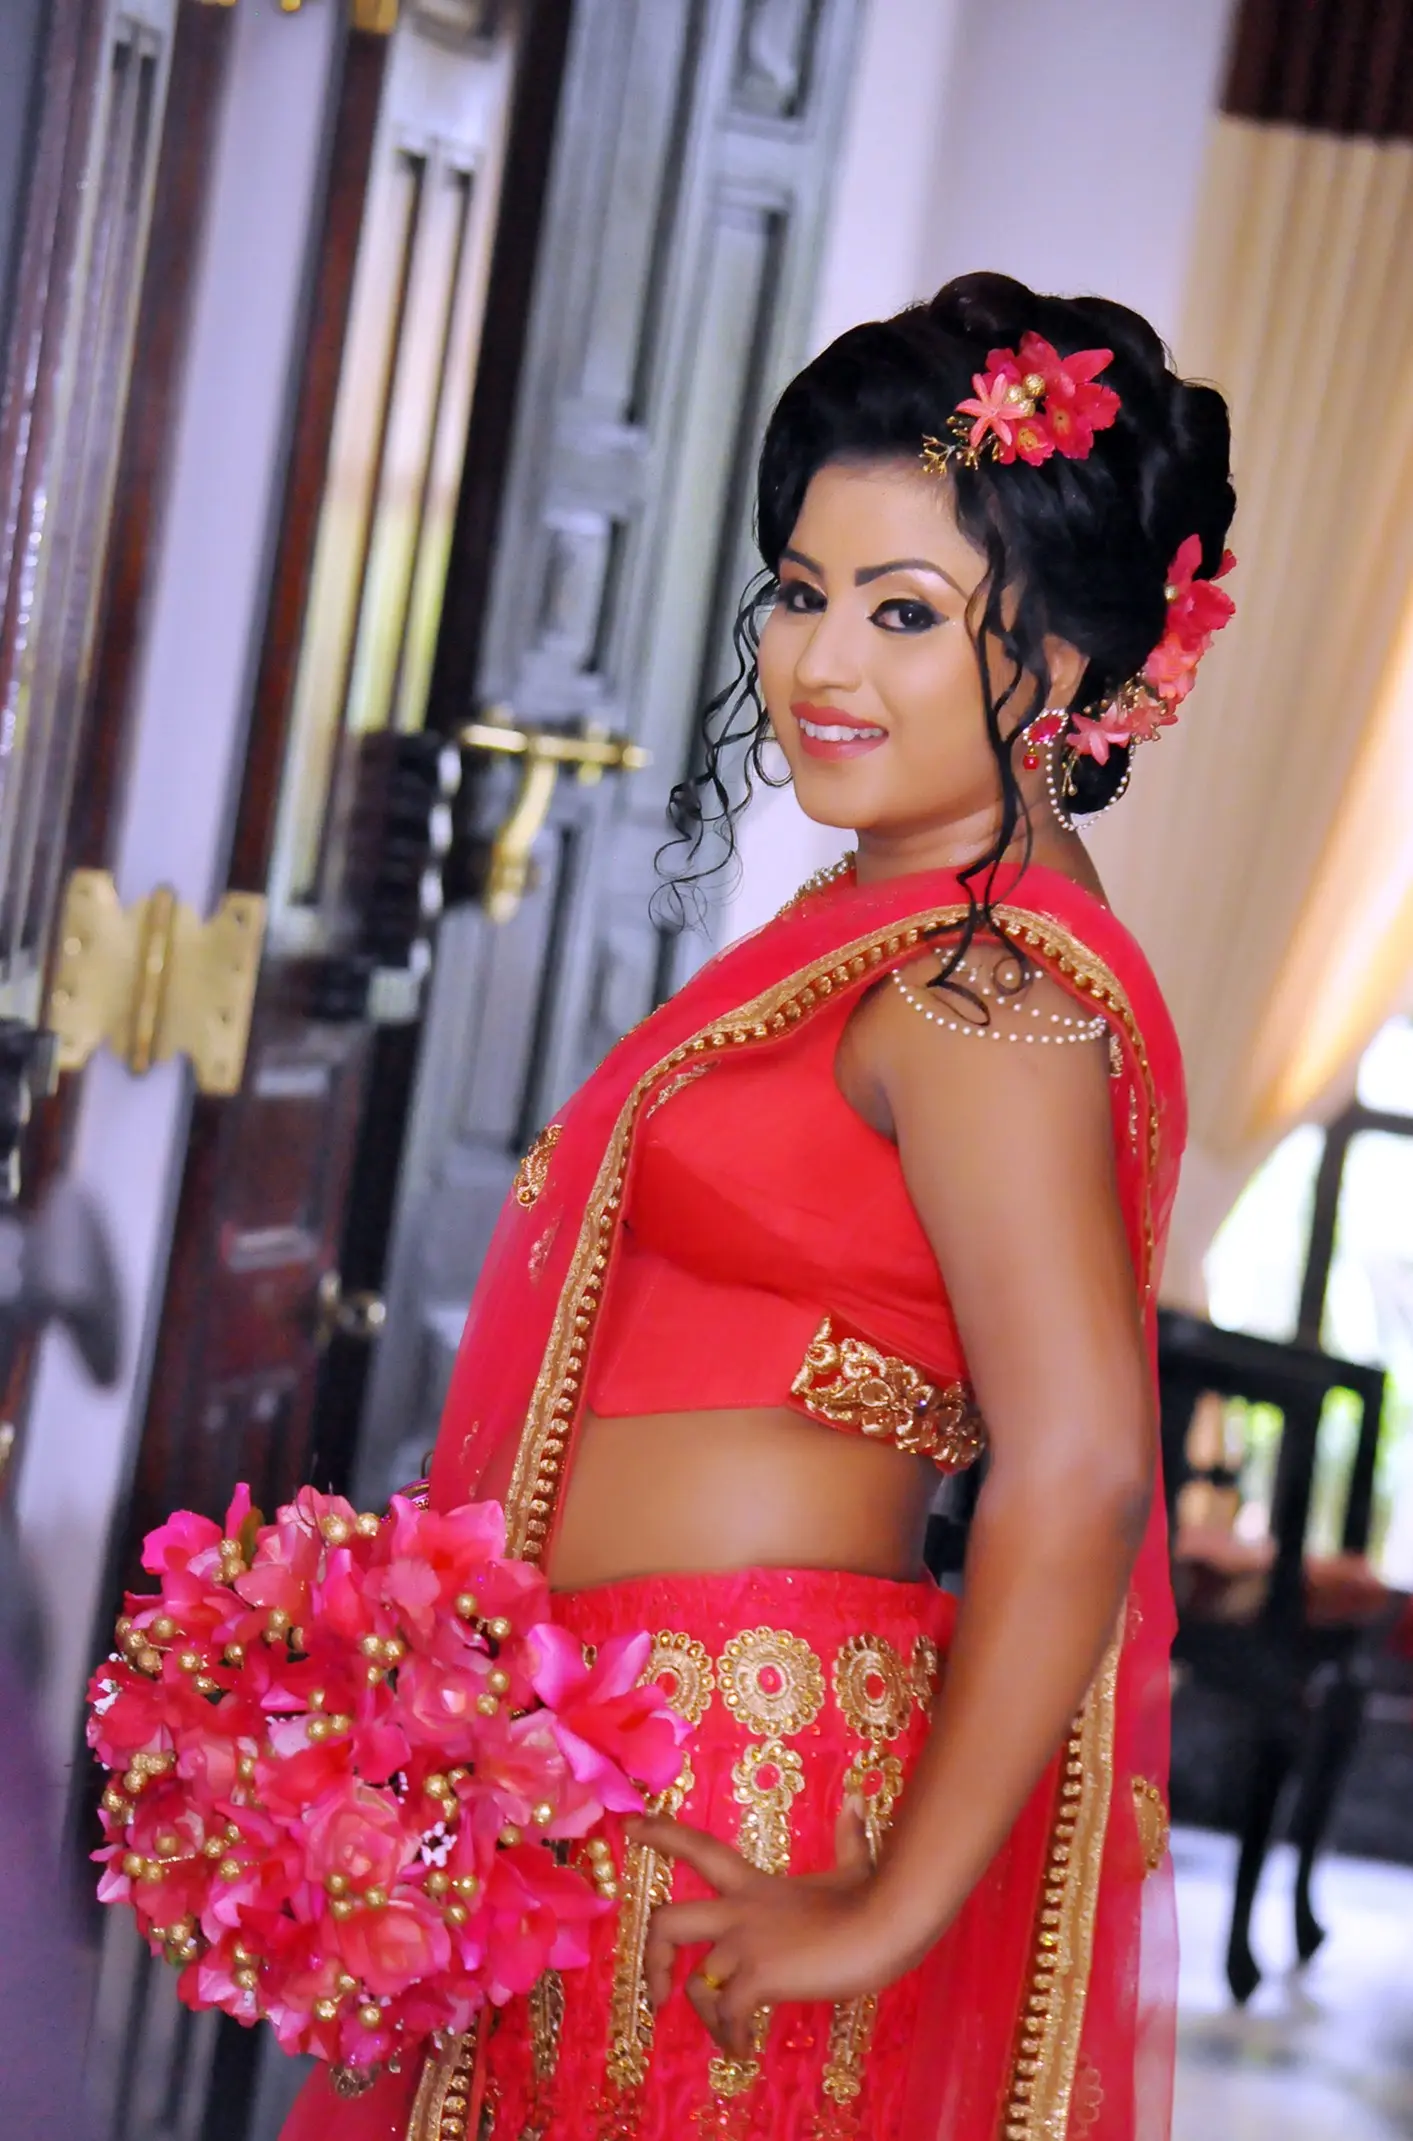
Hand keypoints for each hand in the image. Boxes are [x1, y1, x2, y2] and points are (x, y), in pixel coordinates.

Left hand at [630, 1799, 916, 2060]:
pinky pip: (727, 2013)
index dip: (662, 1835)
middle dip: (652, 1960)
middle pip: (667, 1921)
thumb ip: (849, 1837)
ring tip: (731, 2036)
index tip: (631, 1828)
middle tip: (658, 1995)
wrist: (883, 1927)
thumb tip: (857, 1800)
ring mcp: (745, 1943)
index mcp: (754, 1885)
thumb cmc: (872, 1900)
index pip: (698, 1849)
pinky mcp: (758, 1976)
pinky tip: (745, 2049)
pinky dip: (731, 2037)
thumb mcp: (855, 1868)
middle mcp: (739, 1911)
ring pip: (697, 1984)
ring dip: (709, 2019)